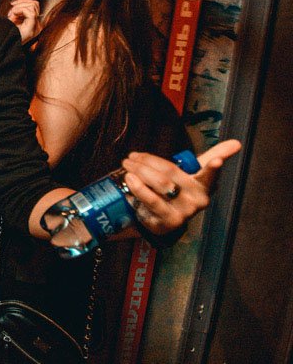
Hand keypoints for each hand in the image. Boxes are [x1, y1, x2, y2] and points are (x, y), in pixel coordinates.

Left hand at [6, 0, 40, 43]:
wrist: (3, 46)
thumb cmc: (6, 33)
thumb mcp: (12, 19)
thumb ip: (17, 11)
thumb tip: (16, 2)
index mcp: (33, 23)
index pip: (34, 5)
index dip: (23, 1)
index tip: (12, 4)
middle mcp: (37, 25)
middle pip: (35, 4)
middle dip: (21, 3)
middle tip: (11, 12)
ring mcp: (36, 27)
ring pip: (33, 6)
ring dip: (19, 7)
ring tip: (11, 15)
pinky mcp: (33, 28)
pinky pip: (30, 12)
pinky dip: (19, 10)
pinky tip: (13, 16)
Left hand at [123, 139, 240, 235]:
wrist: (164, 219)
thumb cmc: (180, 189)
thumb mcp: (194, 173)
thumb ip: (214, 155)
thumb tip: (237, 142)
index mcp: (205, 185)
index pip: (209, 175)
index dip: (213, 168)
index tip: (217, 161)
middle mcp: (197, 200)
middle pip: (170, 173)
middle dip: (148, 162)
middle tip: (131, 156)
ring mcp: (183, 212)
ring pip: (159, 185)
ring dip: (140, 171)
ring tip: (127, 164)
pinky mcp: (168, 221)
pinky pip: (151, 200)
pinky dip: (138, 188)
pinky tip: (129, 179)